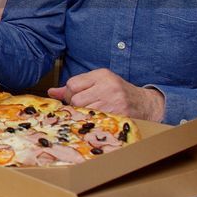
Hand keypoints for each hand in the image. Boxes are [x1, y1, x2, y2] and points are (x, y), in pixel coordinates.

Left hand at [48, 69, 165, 121]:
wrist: (145, 104)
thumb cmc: (117, 92)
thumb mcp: (98, 82)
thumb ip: (76, 86)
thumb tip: (51, 92)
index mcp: (102, 75)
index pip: (72, 84)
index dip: (69, 93)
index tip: (75, 97)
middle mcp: (108, 86)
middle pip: (76, 100)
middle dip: (75, 106)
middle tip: (84, 107)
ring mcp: (115, 102)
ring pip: (84, 111)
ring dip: (84, 115)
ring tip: (92, 112)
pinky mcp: (120, 115)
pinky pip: (96, 121)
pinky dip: (93, 122)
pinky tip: (98, 119)